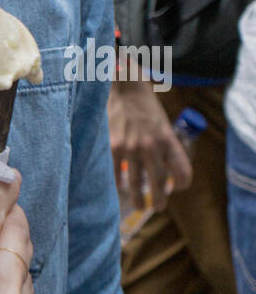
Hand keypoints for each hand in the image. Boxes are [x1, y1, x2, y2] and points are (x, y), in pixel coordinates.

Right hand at [108, 76, 191, 211]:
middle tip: (158, 206)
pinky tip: (121, 189)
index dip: (182, 184)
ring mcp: (131, 147)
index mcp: (167, 139)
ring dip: (139, 199)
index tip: (177, 188)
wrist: (123, 86)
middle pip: (159, 183)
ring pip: (136, 184)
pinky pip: (117, 174)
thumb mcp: (162, 124)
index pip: (182, 171)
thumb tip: (163, 171)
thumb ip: (164, 146)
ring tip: (140, 205)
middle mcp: (151, 146)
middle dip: (160, 200)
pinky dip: (119, 185)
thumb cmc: (144, 105)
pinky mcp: (112, 147)